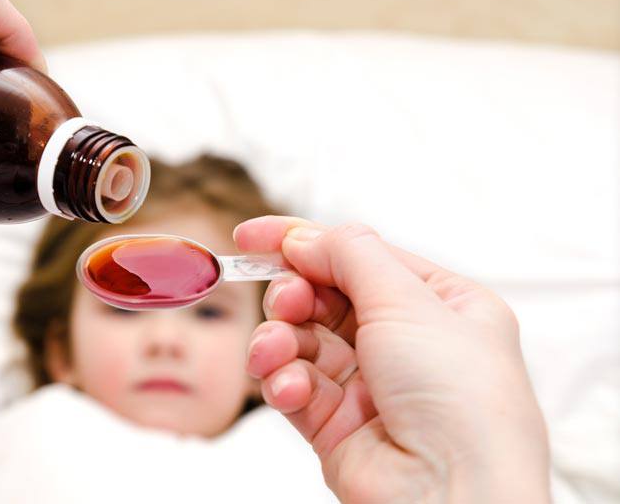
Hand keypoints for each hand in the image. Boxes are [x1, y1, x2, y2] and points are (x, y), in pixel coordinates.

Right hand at [236, 216, 549, 502]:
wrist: (453, 497)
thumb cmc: (461, 403)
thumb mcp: (408, 301)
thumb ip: (349, 255)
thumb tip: (304, 237)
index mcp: (439, 304)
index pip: (360, 257)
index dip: (303, 241)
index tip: (253, 235)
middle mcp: (405, 342)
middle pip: (325, 297)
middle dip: (294, 294)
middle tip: (286, 300)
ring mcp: (370, 384)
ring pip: (301, 341)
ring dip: (280, 340)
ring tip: (276, 350)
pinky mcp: (337, 424)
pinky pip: (293, 386)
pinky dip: (283, 381)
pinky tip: (291, 389)